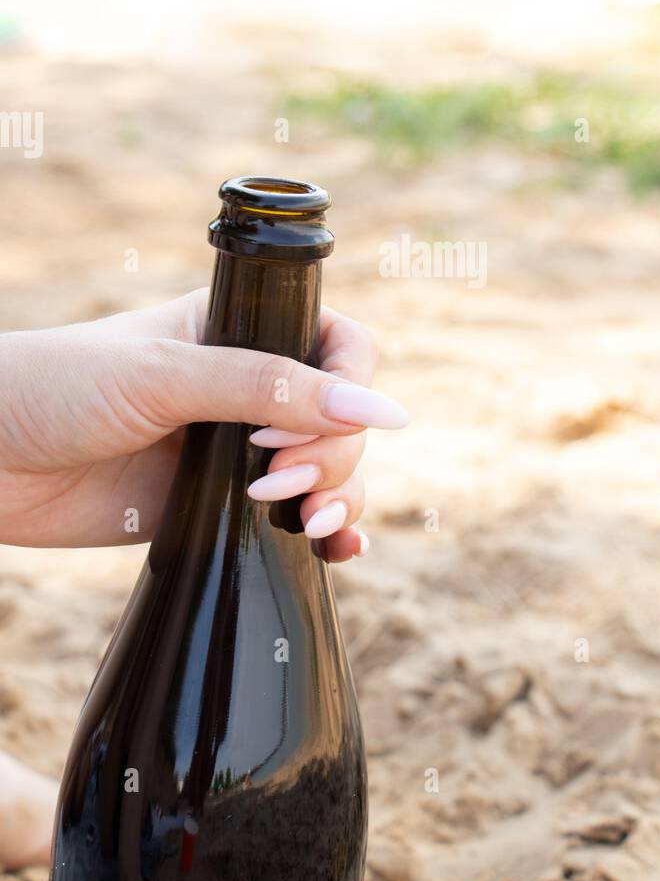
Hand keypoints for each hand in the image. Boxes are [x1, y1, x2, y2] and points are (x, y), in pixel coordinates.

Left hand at [0, 290, 406, 561]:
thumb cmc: (58, 389)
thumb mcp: (167, 377)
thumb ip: (270, 389)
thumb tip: (380, 410)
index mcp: (240, 329)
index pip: (340, 345)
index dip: (350, 386)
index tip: (317, 425)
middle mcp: (247, 387)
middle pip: (343, 418)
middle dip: (333, 455)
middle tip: (276, 481)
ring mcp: (236, 450)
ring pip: (330, 471)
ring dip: (340, 497)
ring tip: (309, 523)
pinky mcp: (217, 506)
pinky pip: (295, 518)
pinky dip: (331, 536)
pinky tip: (340, 552)